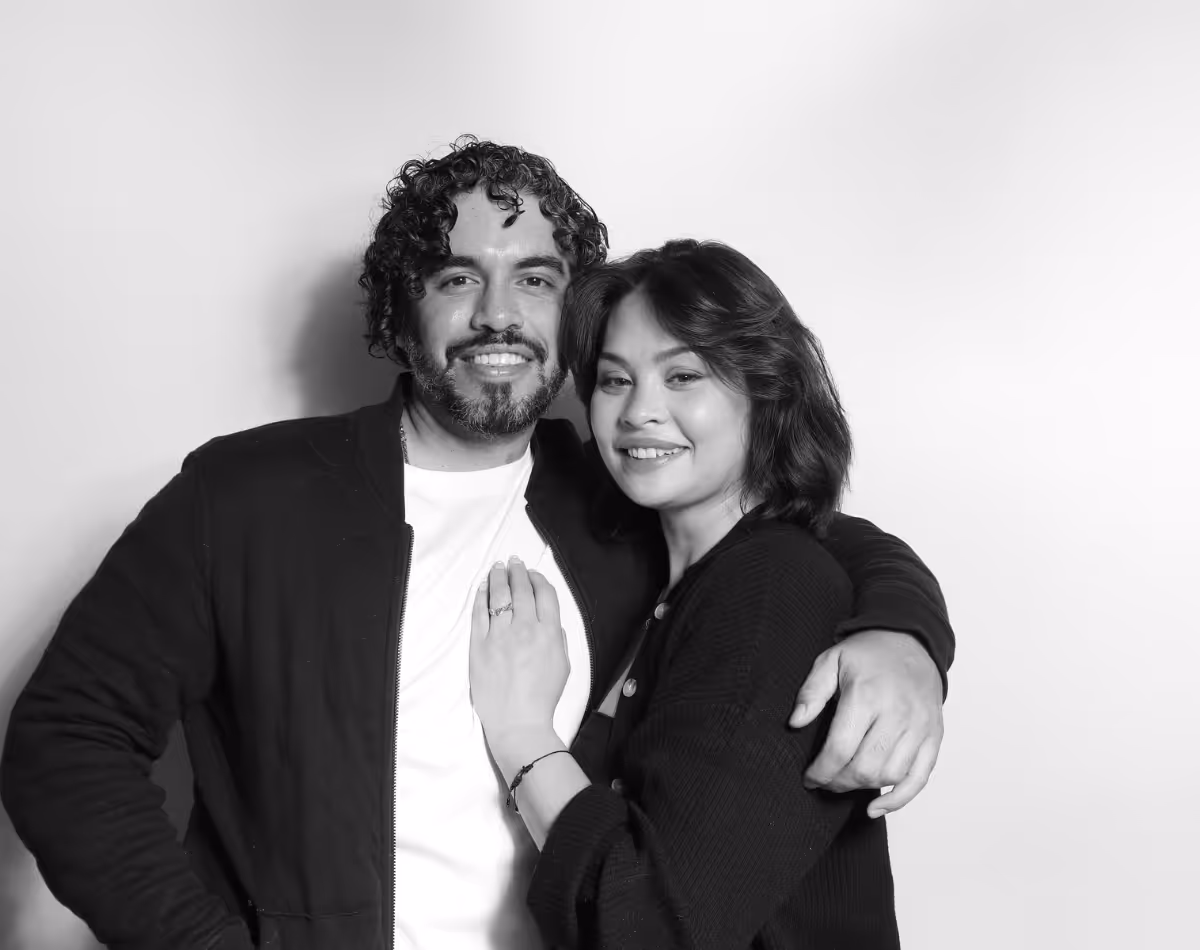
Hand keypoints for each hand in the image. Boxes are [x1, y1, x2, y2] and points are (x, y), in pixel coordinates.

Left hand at [469, 556, 569, 767]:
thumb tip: (548, 620)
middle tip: (514, 561)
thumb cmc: (542, 698)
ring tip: (498, 567)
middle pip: (521, 589)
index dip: (538, 579)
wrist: (518, 722)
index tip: (533, 573)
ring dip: (498, 577)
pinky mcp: (479, 645)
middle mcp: (525, 628)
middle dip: (517, 571)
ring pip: (499, 595)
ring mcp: (499, 635)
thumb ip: (557, 638)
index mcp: (549, 632)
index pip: (544, 594)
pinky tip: (483, 587)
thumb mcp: (564, 665)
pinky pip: (479, 613)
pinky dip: (481, 596)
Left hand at [789, 630, 943, 817]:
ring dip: (862, 788)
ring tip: (844, 782)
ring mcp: (919, 727)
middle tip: (824, 781)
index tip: (809, 778)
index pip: (840, 749)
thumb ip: (811, 692)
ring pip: (889, 776)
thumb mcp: (830, 660)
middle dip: (838, 782)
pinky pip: (919, 779)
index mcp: (867, 695)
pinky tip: (876, 807)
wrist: (911, 641)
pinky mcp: (934, 737)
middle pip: (865, 768)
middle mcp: (897, 714)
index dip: (820, 771)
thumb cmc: (868, 654)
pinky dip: (898, 799)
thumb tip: (795, 723)